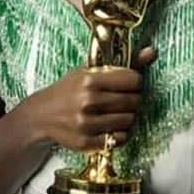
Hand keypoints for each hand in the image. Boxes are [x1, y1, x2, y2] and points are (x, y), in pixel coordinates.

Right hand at [31, 46, 157, 151]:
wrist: (42, 115)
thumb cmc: (68, 90)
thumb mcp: (90, 71)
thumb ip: (123, 63)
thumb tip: (152, 51)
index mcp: (89, 80)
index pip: (134, 80)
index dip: (134, 81)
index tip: (126, 83)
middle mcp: (88, 102)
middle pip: (134, 101)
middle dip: (132, 99)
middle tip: (120, 99)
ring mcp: (87, 124)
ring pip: (130, 120)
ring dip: (126, 117)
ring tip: (113, 112)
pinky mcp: (87, 142)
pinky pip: (121, 138)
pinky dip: (119, 133)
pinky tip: (108, 126)